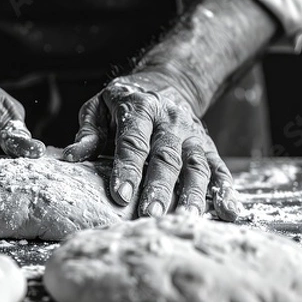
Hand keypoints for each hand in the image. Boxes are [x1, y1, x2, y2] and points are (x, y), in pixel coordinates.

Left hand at [63, 72, 241, 220]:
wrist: (166, 82)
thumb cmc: (124, 103)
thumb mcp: (99, 107)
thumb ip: (88, 133)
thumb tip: (71, 157)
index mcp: (140, 109)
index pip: (133, 142)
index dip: (127, 168)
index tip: (120, 195)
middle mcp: (170, 121)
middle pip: (167, 157)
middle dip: (159, 187)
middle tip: (150, 214)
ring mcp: (193, 135)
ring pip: (197, 165)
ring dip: (193, 194)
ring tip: (185, 219)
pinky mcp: (208, 146)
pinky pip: (219, 168)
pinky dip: (226, 191)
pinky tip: (229, 212)